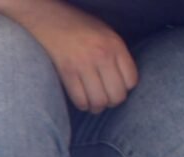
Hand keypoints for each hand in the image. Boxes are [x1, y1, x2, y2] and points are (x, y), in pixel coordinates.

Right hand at [11, 0, 136, 112]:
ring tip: (95, 104)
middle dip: (113, 102)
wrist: (52, 21)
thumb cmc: (81, 29)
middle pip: (116, 95)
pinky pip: (80, 100)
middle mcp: (102, 56)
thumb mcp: (107, 35)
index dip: (126, 88)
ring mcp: (83, 66)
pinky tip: (83, 101)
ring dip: (98, 107)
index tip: (118, 87)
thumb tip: (123, 82)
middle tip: (107, 100)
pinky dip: (83, 106)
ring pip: (99, 101)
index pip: (131, 80)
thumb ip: (117, 55)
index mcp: (115, 46)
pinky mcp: (67, 73)